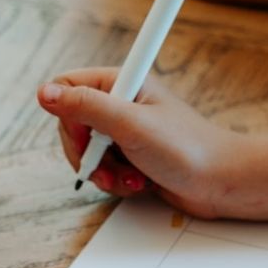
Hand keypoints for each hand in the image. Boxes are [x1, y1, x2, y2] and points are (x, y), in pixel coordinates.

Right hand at [37, 68, 247, 217]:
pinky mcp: (134, 156)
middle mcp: (122, 104)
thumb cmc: (187, 149)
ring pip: (89, 152)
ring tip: (130, 178)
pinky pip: (107, 169)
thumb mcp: (131, 124)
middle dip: (86, 154)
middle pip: (73, 125)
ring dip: (104, 172)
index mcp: (122, 83)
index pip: (68, 87)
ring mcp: (128, 132)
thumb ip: (86, 107)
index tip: (85, 139)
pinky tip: (139, 184)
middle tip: (106, 167)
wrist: (222, 182)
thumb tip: (44, 93)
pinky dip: (117, 181)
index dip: (68, 117)